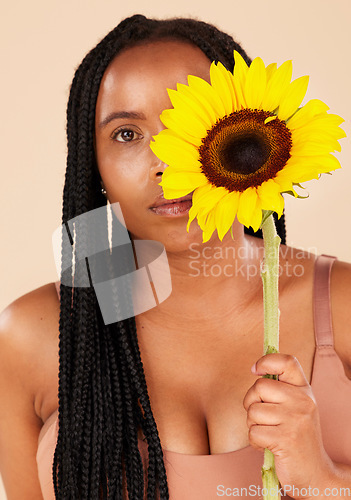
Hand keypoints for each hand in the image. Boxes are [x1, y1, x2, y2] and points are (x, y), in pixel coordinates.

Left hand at [243, 353, 333, 497]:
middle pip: (259, 386)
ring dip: (253, 425)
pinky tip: (268, 445)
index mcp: (304, 390)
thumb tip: (255, 368)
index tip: (255, 371)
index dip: (266, 361)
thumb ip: (281, 388)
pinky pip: (253, 432)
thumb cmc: (297, 436)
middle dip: (251, 402)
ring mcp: (295, 420)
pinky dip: (255, 441)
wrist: (314, 473)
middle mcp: (302, 401)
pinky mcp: (286, 439)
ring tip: (268, 433)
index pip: (287, 361)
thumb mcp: (295, 407)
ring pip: (253, 411)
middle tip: (262, 416)